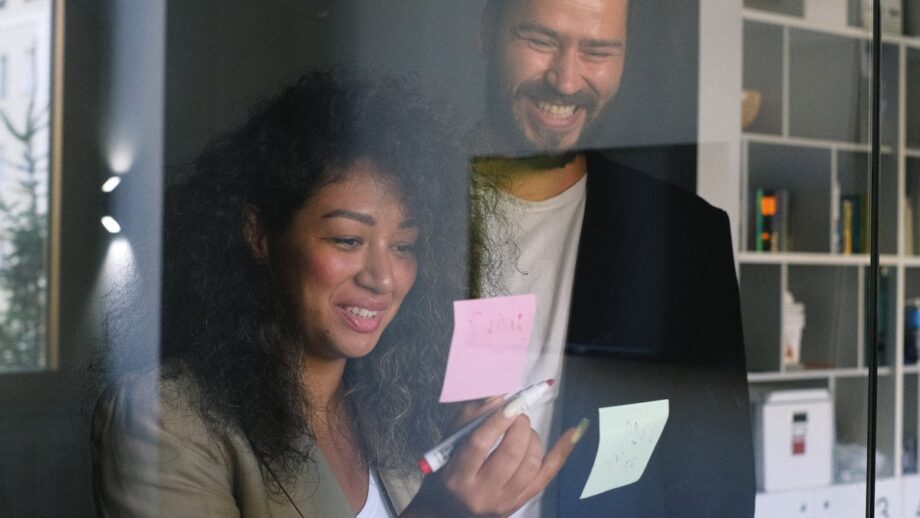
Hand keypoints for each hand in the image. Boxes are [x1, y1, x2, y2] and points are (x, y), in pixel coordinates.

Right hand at [402, 398, 585, 517]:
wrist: (447, 512)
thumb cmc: (447, 472)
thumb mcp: (448, 444)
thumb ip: (470, 417)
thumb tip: (500, 396)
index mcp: (457, 476)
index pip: (479, 444)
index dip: (497, 420)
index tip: (510, 403)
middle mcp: (482, 493)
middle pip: (510, 454)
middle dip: (520, 426)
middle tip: (517, 413)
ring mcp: (504, 502)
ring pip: (531, 464)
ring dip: (533, 437)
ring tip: (523, 428)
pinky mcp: (520, 503)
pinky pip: (548, 474)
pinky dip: (562, 451)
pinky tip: (573, 432)